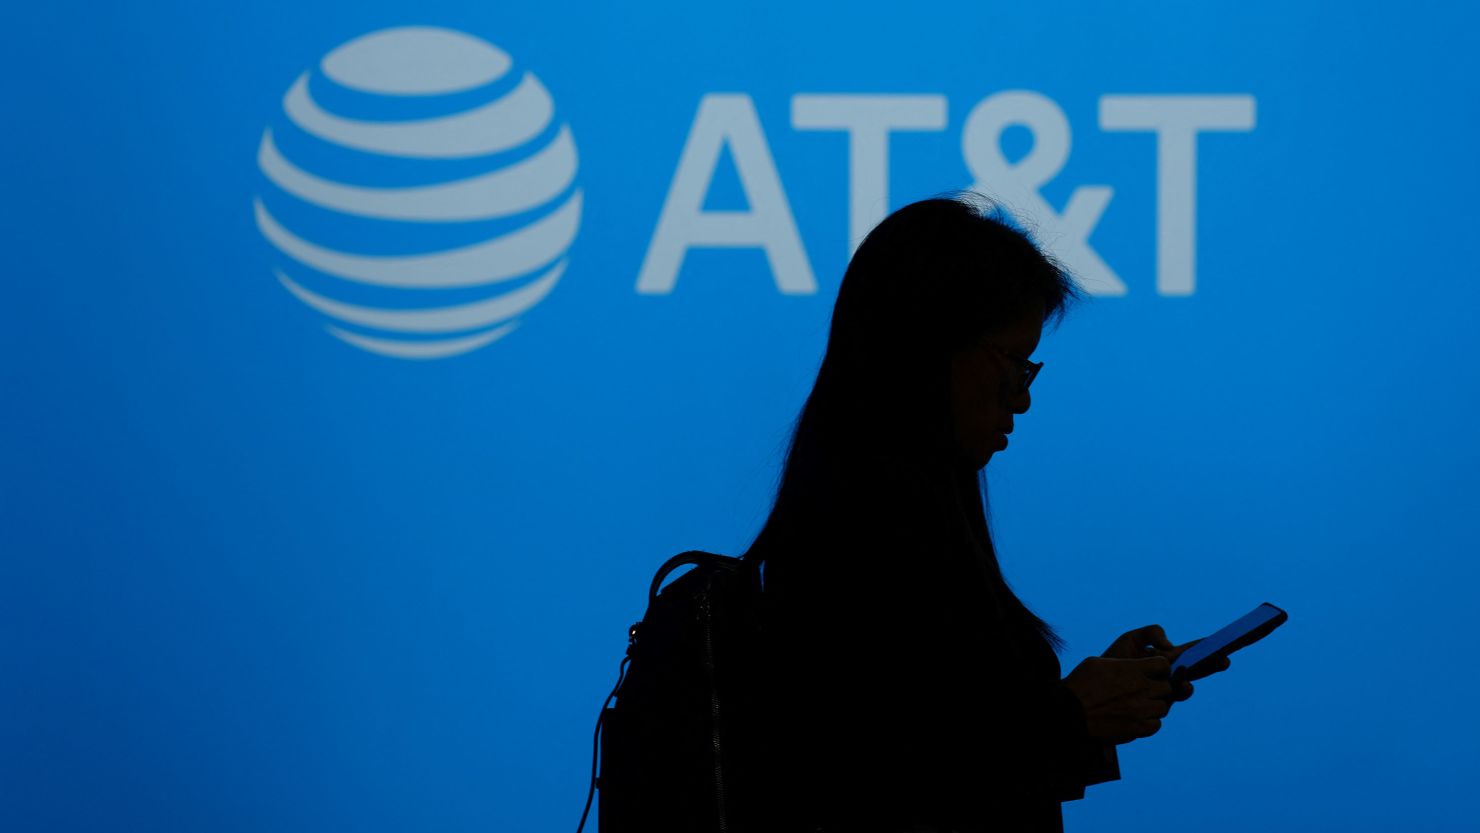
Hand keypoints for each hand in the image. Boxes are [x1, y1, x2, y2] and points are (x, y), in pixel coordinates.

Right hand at [1062, 656, 1173, 744]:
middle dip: (1157, 688)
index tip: (1151, 673)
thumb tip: (1131, 666)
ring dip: (1153, 706)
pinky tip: (1135, 719)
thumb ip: (1121, 663)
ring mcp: (1141, 709)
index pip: (1163, 665)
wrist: (1068, 712)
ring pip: (1163, 707)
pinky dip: (1148, 722)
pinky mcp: (1137, 728)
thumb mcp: (1097, 663)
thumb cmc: (1079, 685)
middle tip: (1142, 691)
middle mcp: (1140, 688)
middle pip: (1166, 687)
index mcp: (1132, 669)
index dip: (1159, 668)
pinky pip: (1156, 724)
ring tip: (1137, 706)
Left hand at [1102, 624, 1229, 701]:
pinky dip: (1179, 692)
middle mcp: (1170, 676)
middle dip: (1212, 664)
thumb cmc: (1114, 660)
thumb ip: (1151, 632)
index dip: (1209, 649)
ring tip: (1197, 674)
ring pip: (1185, 688)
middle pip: (1197, 669)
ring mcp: (1163, 692)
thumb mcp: (1131, 638)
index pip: (1193, 652)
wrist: (1094, 685)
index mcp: (1167, 658)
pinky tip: (1182, 685)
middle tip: (1225, 659)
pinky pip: (1171, 701)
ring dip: (1193, 681)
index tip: (1224, 645)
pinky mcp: (1154, 705)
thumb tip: (1169, 647)